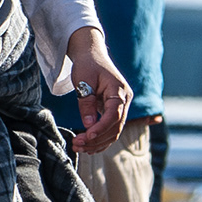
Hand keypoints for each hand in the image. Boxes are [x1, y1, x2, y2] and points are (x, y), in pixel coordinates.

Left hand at [66, 28, 130, 152]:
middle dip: (96, 139)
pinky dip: (100, 138)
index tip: (87, 136)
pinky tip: (88, 146)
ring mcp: (122, 106)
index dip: (101, 128)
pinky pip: (110, 128)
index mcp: (120, 91)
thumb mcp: (83, 81)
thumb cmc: (87, 64)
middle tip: (77, 145)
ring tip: (79, 147)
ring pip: (114, 131)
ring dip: (97, 142)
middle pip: (115, 127)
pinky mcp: (115, 110)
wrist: (92, 54)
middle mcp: (125, 100)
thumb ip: (86, 102)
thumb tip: (88, 125)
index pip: (114, 115)